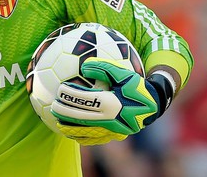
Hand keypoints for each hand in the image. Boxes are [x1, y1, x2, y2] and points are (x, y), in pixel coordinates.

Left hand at [50, 58, 173, 144]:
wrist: (153, 104)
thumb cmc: (135, 85)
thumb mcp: (122, 72)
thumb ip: (102, 67)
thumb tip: (84, 66)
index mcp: (114, 103)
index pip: (87, 100)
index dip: (72, 95)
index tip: (59, 90)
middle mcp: (112, 119)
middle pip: (83, 117)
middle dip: (65, 112)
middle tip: (53, 106)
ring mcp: (113, 130)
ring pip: (87, 131)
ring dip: (70, 127)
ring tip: (57, 121)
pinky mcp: (114, 136)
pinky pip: (94, 139)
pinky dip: (81, 136)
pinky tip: (70, 131)